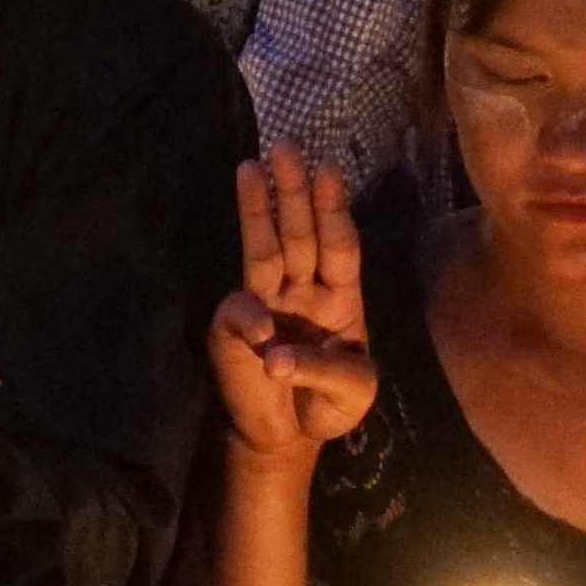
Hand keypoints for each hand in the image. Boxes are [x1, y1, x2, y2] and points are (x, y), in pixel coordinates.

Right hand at [208, 144, 377, 459]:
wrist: (287, 438)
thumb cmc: (328, 404)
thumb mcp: (352, 392)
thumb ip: (325, 371)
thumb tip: (276, 354)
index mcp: (341, 295)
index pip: (339, 244)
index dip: (334, 209)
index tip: (328, 170)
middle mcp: (303, 289)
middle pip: (300, 233)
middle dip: (293, 191)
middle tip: (286, 147)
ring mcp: (266, 303)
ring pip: (264, 250)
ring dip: (257, 211)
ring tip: (250, 167)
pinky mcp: (233, 327)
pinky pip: (240, 310)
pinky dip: (250, 318)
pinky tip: (261, 336)